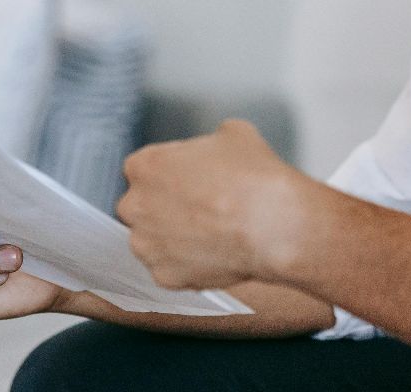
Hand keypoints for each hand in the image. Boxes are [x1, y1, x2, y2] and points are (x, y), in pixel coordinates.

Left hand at [117, 119, 311, 290]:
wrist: (274, 225)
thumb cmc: (254, 180)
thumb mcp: (234, 134)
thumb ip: (209, 142)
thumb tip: (215, 148)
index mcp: (145, 165)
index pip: (143, 168)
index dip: (169, 173)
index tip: (187, 179)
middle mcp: (136, 206)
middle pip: (141, 206)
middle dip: (164, 207)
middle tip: (199, 206)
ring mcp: (147, 245)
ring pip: (153, 240)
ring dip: (173, 237)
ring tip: (210, 233)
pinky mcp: (164, 276)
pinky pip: (170, 269)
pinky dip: (188, 264)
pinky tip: (214, 253)